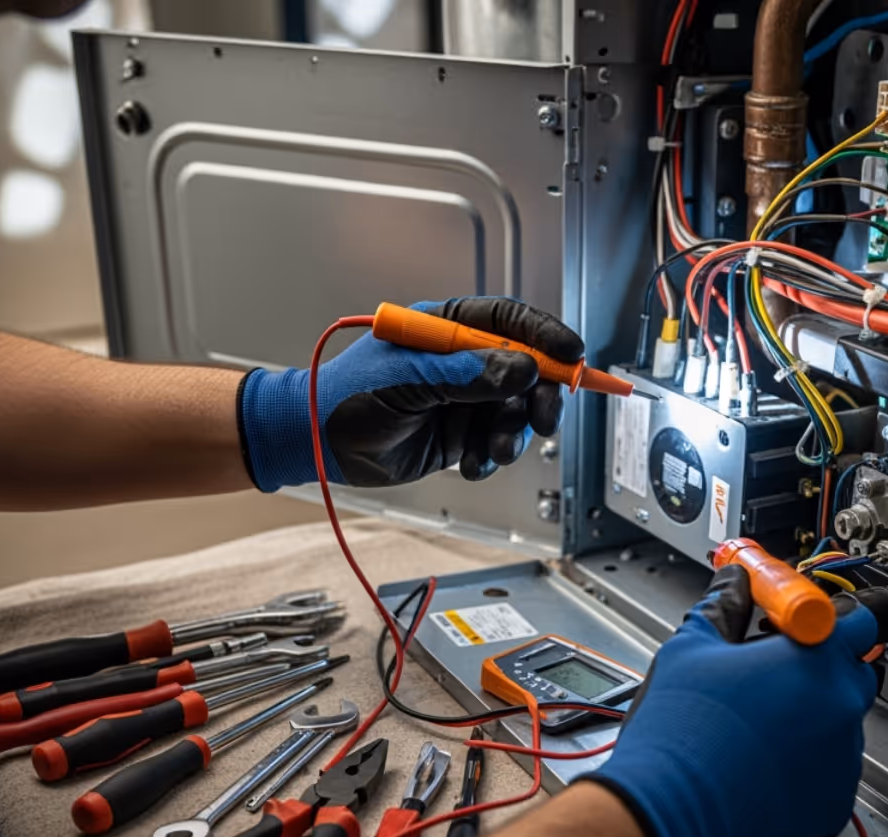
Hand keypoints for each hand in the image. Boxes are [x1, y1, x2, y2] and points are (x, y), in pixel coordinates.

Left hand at [238, 298, 582, 488]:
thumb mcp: (410, 380)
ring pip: (514, 411)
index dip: (546, 336)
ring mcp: (462, 397)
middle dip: (541, 395)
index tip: (572, 355)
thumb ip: (468, 374)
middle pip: (526, 369)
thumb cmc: (345, 395)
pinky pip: (494, 441)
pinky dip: (491, 456)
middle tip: (545, 417)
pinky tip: (472, 463)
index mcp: (447, 327)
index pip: (510, 322)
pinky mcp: (458, 432)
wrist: (316, 442)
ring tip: (493, 450)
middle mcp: (461, 360)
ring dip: (513, 434)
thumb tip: (522, 369)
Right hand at [584, 565, 877, 836]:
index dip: (826, 619)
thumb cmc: (680, 732)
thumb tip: (735, 583)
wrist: (671, 809)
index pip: (857, 620)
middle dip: (819, 668)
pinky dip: (806, 765)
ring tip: (756, 727)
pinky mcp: (833, 803)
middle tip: (771, 673)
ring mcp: (841, 759)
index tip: (799, 624)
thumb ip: (724, 606)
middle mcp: (839, 707)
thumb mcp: (691, 649)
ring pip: (840, 724)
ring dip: (812, 719)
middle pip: (852, 671)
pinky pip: (830, 771)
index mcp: (814, 659)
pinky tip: (761, 763)